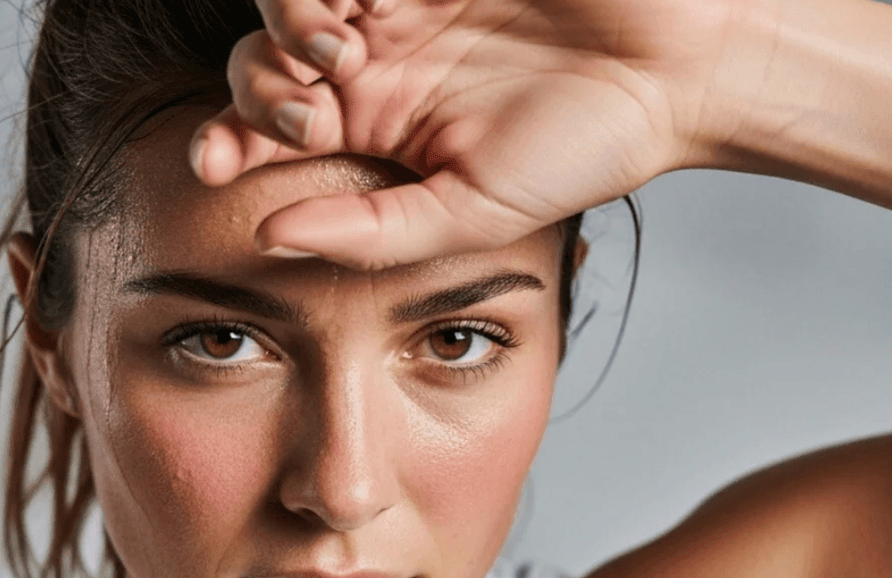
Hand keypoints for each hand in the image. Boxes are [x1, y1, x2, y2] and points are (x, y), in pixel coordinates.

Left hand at [190, 0, 765, 268]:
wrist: (679, 70)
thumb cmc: (584, 149)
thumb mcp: (470, 213)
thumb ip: (370, 230)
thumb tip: (266, 239)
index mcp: (375, 126)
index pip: (268, 130)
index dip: (225, 139)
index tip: (212, 163)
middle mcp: (375, 59)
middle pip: (262, 56)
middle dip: (260, 82)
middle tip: (309, 105)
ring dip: (287, 18)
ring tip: (337, 42)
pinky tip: (362, 2)